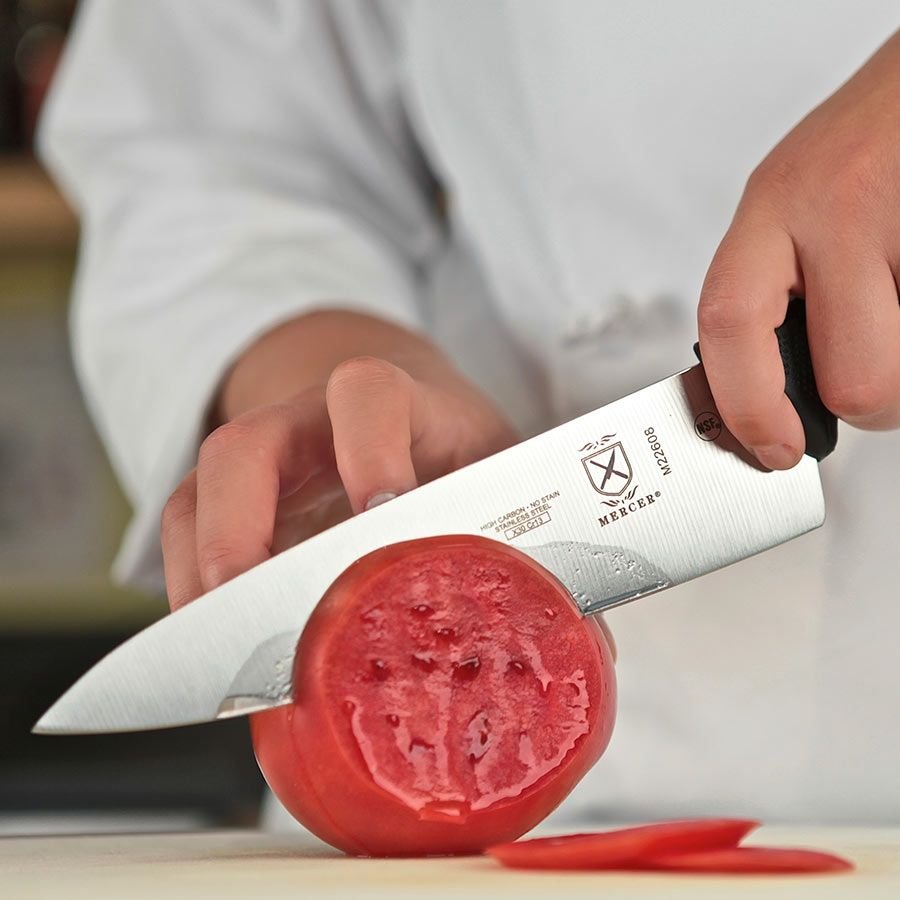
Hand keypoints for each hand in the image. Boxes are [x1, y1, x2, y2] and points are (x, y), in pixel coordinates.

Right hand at [160, 312, 516, 609]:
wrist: (406, 405)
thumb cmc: (456, 449)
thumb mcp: (496, 473)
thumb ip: (525, 545)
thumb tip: (571, 642)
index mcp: (397, 402)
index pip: (367, 392)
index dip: (369, 446)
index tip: (381, 511)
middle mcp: (313, 420)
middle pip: (248, 444)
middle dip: (241, 523)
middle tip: (256, 595)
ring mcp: (268, 458)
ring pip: (201, 486)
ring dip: (202, 565)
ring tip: (224, 638)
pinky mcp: (239, 496)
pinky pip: (185, 521)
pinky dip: (187, 577)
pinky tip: (213, 630)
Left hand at [698, 30, 899, 468]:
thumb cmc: (862, 148)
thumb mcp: (789, 206)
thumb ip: (767, 292)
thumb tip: (755, 399)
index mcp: (773, 208)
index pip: (730, 322)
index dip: (748, 406)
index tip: (770, 450)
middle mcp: (834, 208)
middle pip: (852, 379)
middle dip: (868, 406)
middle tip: (871, 384)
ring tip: (894, 321)